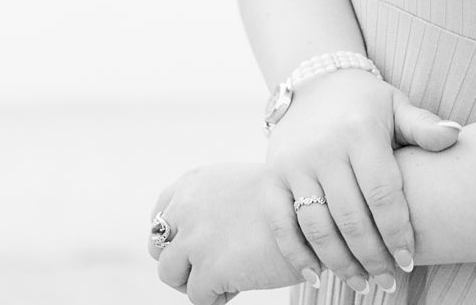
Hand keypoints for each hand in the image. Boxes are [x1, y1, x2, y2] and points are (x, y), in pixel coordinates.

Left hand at [148, 161, 299, 303]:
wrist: (316, 213)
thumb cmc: (287, 202)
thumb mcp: (241, 185)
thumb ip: (212, 202)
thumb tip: (190, 237)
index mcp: (193, 182)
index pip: (160, 215)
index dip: (175, 237)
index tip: (193, 248)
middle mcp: (187, 207)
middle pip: (159, 248)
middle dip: (182, 261)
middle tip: (212, 266)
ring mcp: (195, 239)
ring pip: (169, 274)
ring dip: (194, 280)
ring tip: (227, 276)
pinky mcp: (209, 269)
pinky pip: (196, 297)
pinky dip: (217, 297)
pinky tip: (242, 283)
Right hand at [258, 69, 460, 283]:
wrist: (313, 83)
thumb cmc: (365, 103)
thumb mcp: (396, 105)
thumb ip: (424, 126)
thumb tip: (455, 134)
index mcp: (359, 132)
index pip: (382, 194)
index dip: (396, 232)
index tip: (408, 259)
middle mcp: (323, 149)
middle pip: (351, 218)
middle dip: (372, 257)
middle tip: (388, 281)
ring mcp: (294, 165)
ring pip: (317, 227)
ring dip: (340, 264)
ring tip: (362, 284)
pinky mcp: (271, 177)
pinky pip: (280, 224)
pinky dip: (296, 255)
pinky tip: (317, 276)